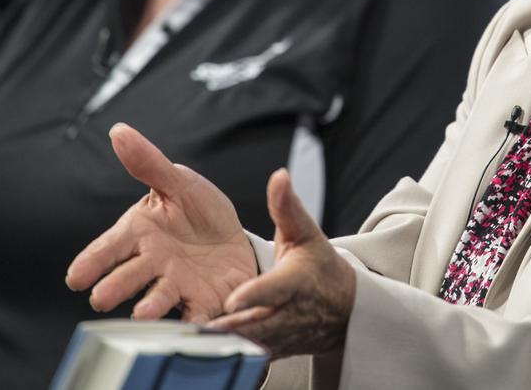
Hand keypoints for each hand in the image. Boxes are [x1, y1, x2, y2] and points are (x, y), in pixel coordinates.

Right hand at [65, 123, 257, 321]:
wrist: (236, 240)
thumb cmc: (197, 212)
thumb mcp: (179, 182)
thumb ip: (149, 163)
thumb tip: (119, 131)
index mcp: (140, 234)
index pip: (109, 248)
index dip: (91, 261)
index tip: (75, 276)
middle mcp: (152, 264)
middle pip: (128, 276)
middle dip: (114, 287)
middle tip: (100, 298)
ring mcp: (176, 285)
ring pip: (158, 297)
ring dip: (149, 307)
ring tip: (141, 314)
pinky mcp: (203, 301)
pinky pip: (197, 313)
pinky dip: (195, 321)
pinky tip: (195, 326)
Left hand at [206, 169, 355, 357]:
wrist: (342, 309)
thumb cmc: (319, 265)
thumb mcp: (306, 233)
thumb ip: (287, 207)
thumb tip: (279, 176)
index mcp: (297, 281)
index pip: (275, 289)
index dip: (255, 295)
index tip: (233, 299)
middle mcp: (288, 313)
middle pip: (256, 324)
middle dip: (228, 328)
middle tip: (196, 327)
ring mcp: (280, 337)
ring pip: (249, 344)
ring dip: (222, 344)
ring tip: (188, 339)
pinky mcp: (271, 351)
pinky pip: (247, 355)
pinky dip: (226, 353)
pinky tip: (197, 350)